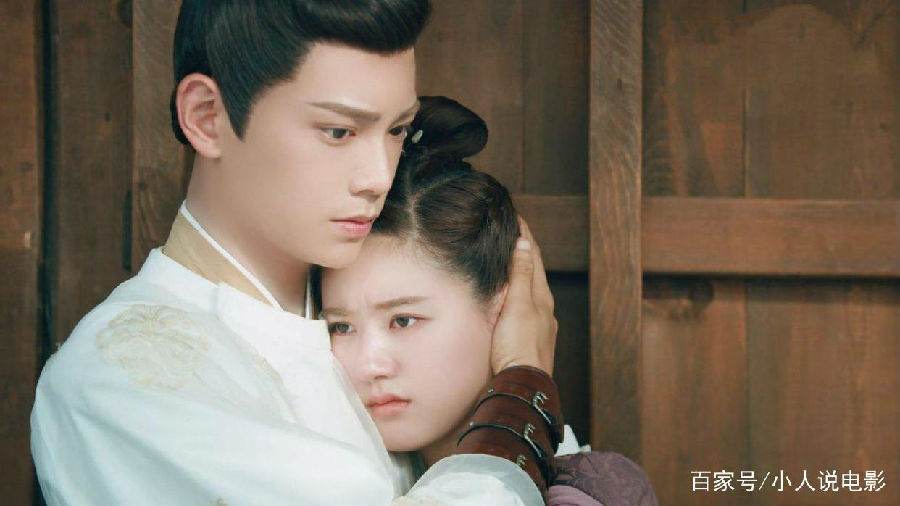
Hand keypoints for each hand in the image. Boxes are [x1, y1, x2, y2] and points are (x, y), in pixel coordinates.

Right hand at [490, 217, 557, 374]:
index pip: (533, 257)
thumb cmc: (517, 346)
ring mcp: (540, 323)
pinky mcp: (532, 337)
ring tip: (513, 257)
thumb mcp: (517, 306)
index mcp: (540, 296)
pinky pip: (527, 304)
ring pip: (532, 288)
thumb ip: (520, 276)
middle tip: (515, 231)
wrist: (522, 384)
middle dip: (526, 250)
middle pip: (535, 271)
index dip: (525, 236)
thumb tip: (524, 245)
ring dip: (523, 270)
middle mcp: (544, 308)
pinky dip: (520, 290)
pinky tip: (514, 296)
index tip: (517, 217)